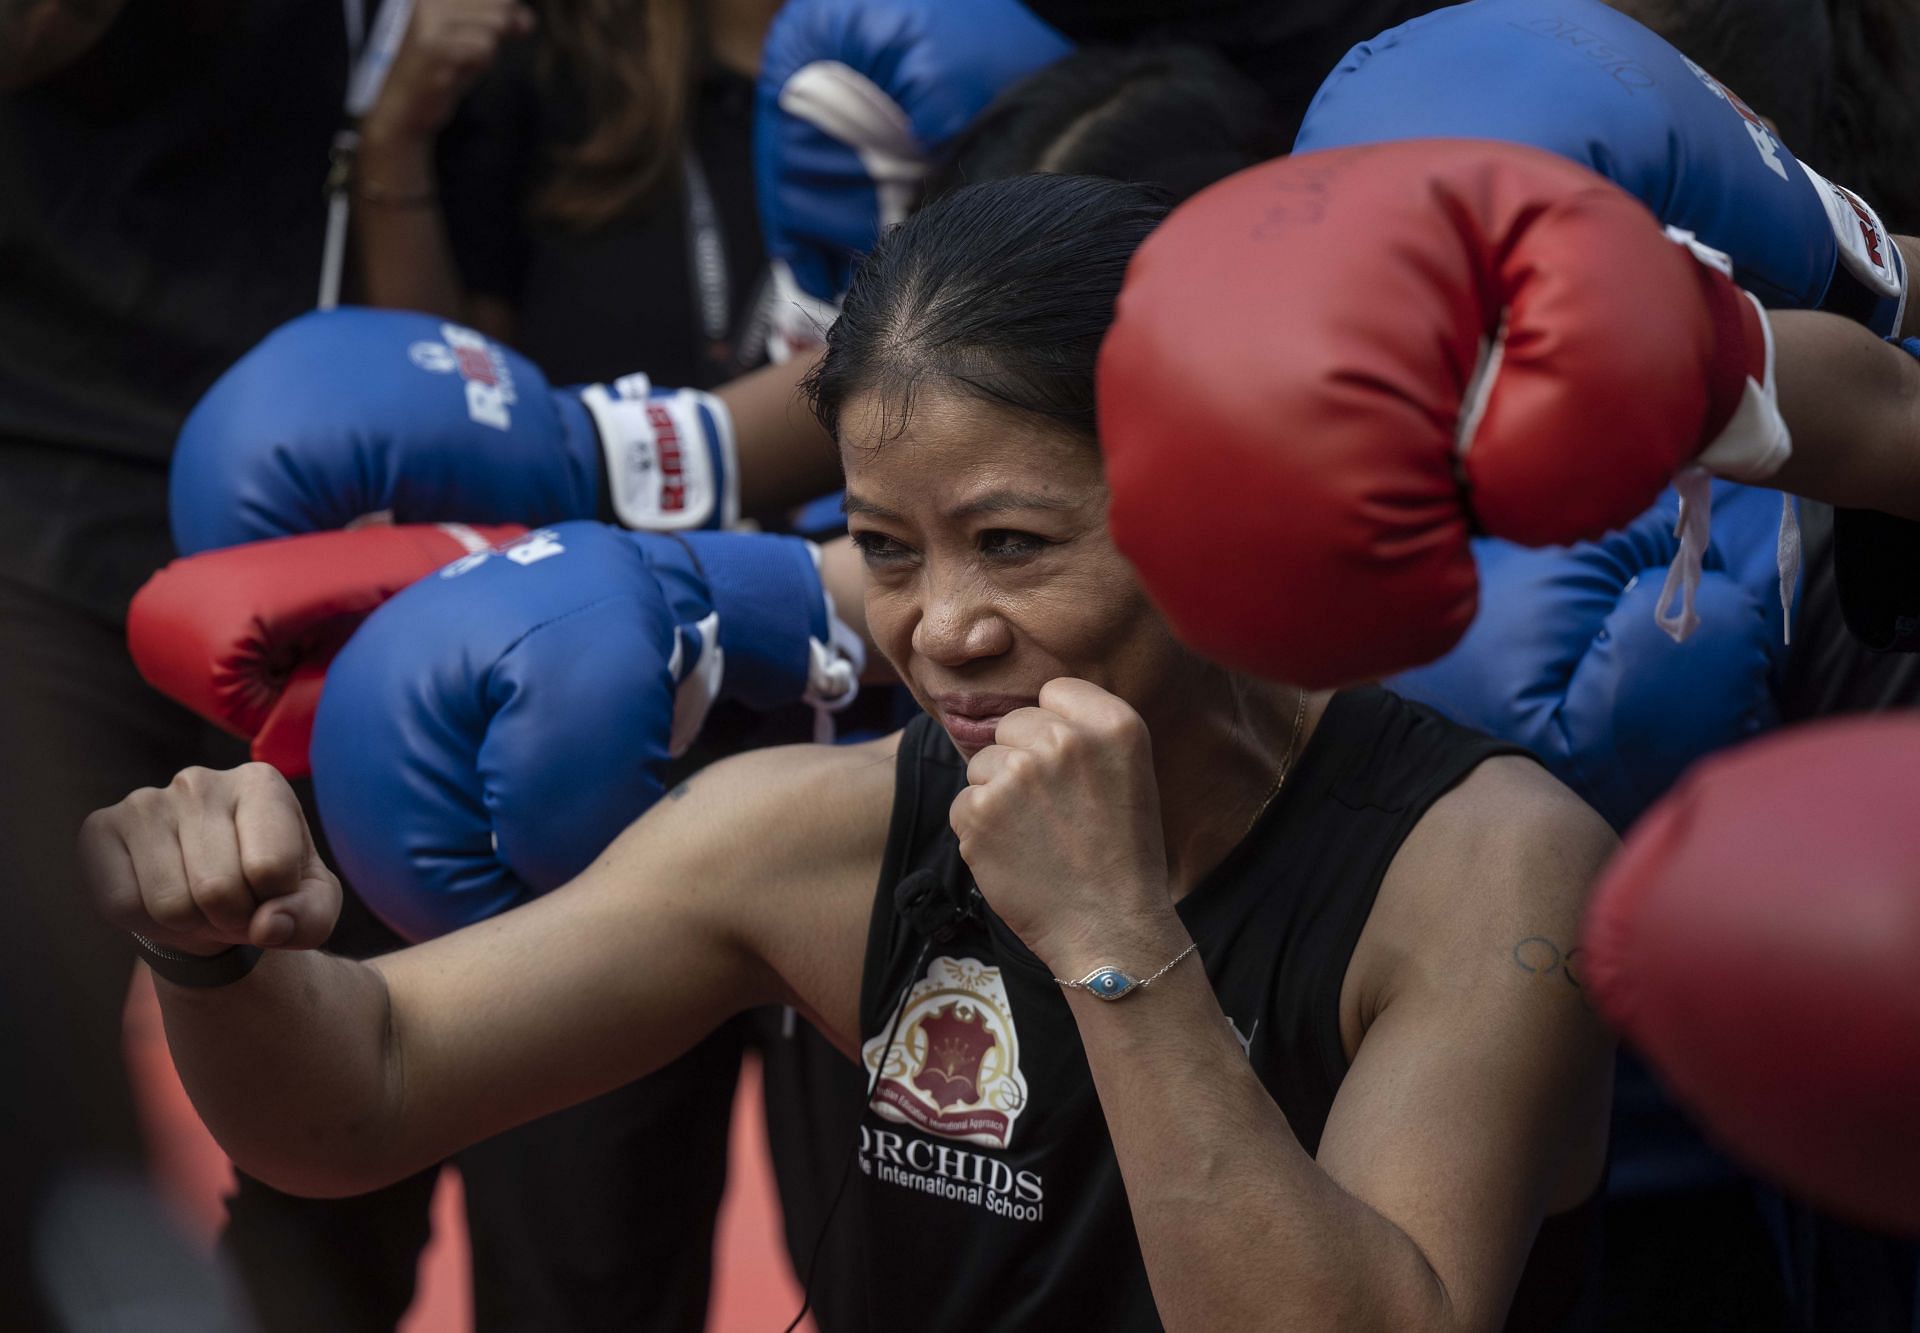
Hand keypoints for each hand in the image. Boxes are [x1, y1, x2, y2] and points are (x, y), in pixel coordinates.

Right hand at [80, 764, 340, 957]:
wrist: (211, 893)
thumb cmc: (269, 889)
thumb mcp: (311, 903)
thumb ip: (309, 918)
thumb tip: (268, 926)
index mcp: (261, 784)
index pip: (271, 868)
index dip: (275, 906)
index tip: (271, 897)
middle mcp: (200, 781)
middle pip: (217, 890)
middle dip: (232, 920)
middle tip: (234, 910)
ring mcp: (144, 801)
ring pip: (169, 905)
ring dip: (192, 925)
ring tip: (201, 906)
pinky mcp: (99, 829)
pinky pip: (121, 904)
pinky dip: (147, 924)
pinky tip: (161, 900)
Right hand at [362, 0, 533, 143]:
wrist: (404, 109)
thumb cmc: (442, 73)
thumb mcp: (472, 40)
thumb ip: (500, 23)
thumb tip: (528, 21)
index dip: (510, 9)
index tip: (514, 26)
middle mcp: (429, 3)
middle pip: (499, 3)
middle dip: (502, 30)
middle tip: (476, 52)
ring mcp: (430, 25)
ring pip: (494, 25)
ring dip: (488, 51)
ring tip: (462, 63)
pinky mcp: (435, 50)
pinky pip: (484, 48)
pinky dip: (480, 64)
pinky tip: (457, 72)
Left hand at [949, 678, 1181, 974]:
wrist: (1110, 928)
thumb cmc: (1122, 854)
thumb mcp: (1129, 773)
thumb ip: (1085, 731)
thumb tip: (1026, 713)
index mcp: (1113, 724)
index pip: (1054, 692)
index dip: (1055, 728)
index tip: (1069, 767)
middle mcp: (1063, 739)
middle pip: (1011, 725)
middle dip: (1020, 759)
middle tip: (1053, 811)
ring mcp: (1016, 774)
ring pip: (982, 764)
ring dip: (997, 796)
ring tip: (1037, 837)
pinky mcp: (978, 812)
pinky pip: (963, 804)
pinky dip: (979, 831)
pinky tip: (1016, 856)